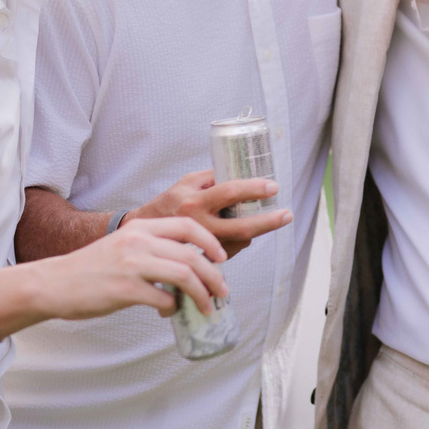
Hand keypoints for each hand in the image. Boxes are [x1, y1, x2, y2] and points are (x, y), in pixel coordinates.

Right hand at [33, 216, 228, 319]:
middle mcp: (138, 242)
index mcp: (140, 228)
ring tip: (207, 306)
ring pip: (184, 276)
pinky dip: (173, 308)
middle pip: (192, 255)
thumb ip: (152, 248)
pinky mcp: (125, 290)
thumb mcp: (123, 245)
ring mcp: (131, 265)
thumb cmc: (90, 268)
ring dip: (202, 294)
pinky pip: (163, 299)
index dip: (211, 241)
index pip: (187, 226)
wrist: (54, 283)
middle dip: (214, 275)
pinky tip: (169, 312)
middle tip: (223, 290)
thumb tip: (186, 266)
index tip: (221, 257)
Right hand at [125, 169, 290, 257]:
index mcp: (194, 202)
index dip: (254, 189)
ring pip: (238, 243)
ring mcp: (200, 246)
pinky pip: (230, 253)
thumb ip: (212, 177)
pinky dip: (240, 242)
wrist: (141, 234)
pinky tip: (242, 234)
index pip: (229, 192)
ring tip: (266, 220)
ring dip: (255, 232)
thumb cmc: (167, 204)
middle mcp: (198, 225)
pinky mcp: (201, 260)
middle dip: (268, 222)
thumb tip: (242, 168)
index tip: (273, 187)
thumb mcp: (186, 183)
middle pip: (241, 227)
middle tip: (286, 214)